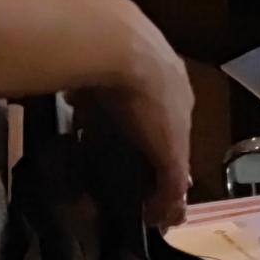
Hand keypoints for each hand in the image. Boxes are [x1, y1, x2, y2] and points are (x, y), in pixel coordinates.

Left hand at [88, 0, 194, 226]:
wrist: (118, 45)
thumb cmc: (149, 101)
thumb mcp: (169, 149)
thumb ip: (172, 182)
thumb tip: (172, 214)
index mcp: (183, 97)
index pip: (179, 134)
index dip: (164, 157)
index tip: (148, 176)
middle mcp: (164, 72)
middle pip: (152, 110)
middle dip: (139, 132)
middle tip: (117, 155)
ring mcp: (132, 55)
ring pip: (124, 92)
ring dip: (113, 111)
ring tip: (92, 131)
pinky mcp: (100, 45)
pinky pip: (95, 78)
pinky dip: (88, 93)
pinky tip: (75, 104)